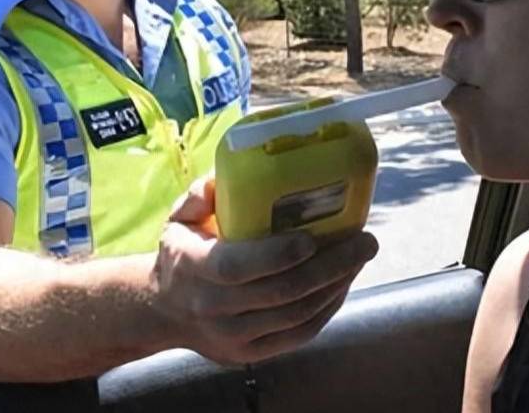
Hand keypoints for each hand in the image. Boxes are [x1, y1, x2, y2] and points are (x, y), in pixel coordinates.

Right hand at [152, 177, 377, 364]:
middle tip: (364, 241)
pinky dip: (327, 309)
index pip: (239, 267)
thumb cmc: (181, 254)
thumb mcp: (178, 218)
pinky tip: (342, 285)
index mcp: (194, 268)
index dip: (280, 254)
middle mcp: (214, 308)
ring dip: (336, 286)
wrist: (163, 312)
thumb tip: (226, 174)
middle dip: (331, 266)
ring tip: (360, 258)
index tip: (314, 236)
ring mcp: (235, 336)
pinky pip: (299, 334)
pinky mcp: (252, 354)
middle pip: (281, 292)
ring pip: (297, 315)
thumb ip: (199, 194)